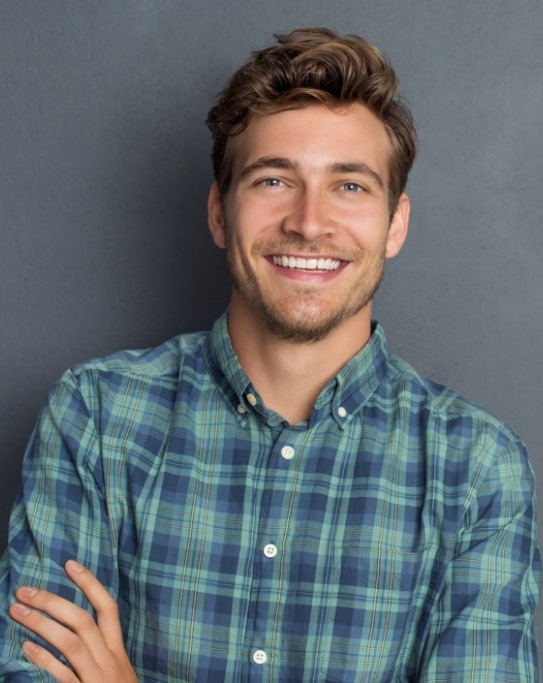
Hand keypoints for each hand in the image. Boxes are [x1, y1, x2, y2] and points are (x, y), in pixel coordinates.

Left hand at [9, 560, 138, 682]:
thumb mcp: (117, 671)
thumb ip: (100, 651)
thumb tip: (75, 628)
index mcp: (117, 649)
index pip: (107, 607)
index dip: (90, 583)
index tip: (69, 564)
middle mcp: (110, 659)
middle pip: (83, 621)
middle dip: (54, 602)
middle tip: (25, 590)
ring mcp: (98, 677)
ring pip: (71, 643)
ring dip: (42, 624)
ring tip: (18, 611)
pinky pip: (64, 675)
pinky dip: (45, 660)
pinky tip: (26, 648)